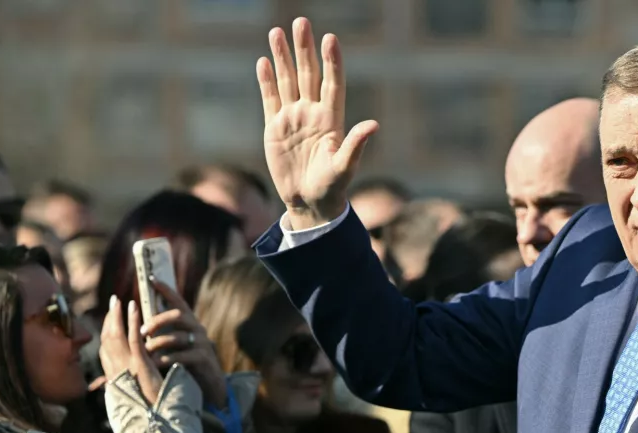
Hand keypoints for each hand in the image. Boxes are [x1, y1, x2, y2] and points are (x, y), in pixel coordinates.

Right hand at [99, 296, 162, 405]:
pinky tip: (133, 306)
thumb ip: (129, 383)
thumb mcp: (136, 393)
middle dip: (109, 319)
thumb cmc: (149, 408)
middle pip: (107, 338)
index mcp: (116, 375)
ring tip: (118, 299)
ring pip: (116, 335)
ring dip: (116, 315)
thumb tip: (126, 379)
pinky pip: (133, 337)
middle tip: (113, 301)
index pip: (106, 348)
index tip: (110, 317)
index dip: (106, 330)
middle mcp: (116, 369)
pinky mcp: (138, 363)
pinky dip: (132, 320)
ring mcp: (126, 365)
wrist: (155, 420)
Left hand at [141, 279, 227, 408]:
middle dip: (158, 320)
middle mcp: (197, 329)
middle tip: (141, 330)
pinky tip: (156, 364)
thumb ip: (166, 332)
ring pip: (178, 336)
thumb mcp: (176, 344)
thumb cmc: (185, 362)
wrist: (207, 384)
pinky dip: (167, 359)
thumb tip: (141, 322)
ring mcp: (202, 343)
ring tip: (144, 351)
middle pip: (179, 315)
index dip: (166, 290)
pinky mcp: (203, 358)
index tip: (151, 279)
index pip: (178, 301)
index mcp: (189, 322)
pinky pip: (183, 355)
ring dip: (158, 343)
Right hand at [257, 18, 378, 228]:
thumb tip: (373, 125)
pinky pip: (270, 99)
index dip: (332, 62)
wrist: (309, 203)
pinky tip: (264, 62)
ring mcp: (293, 119)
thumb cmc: (332, 188)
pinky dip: (266, 81)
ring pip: (288, 81)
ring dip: (283, 57)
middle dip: (304, 48)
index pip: (332, 84)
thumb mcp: (344, 167)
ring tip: (277, 32)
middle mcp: (312, 113)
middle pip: (309, 74)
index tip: (330, 39)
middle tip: (301, 22)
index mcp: (331, 120)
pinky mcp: (275, 128)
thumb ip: (355, 145)